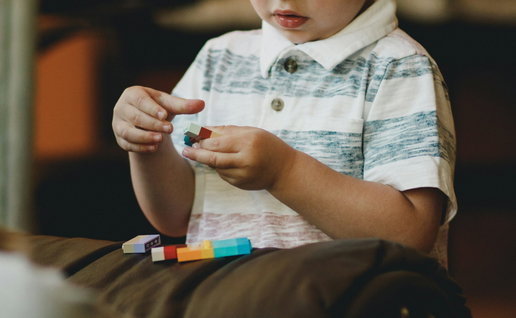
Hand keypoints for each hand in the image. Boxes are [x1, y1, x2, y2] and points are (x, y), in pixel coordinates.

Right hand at [112, 86, 203, 151]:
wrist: (146, 122)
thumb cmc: (158, 109)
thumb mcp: (170, 105)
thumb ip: (184, 105)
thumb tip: (202, 104)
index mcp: (132, 94)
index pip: (141, 101)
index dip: (152, 108)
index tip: (165, 115)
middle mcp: (121, 108)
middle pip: (135, 117)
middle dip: (152, 124)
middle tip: (169, 129)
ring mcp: (118, 124)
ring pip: (128, 132)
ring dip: (144, 137)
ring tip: (160, 140)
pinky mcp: (119, 138)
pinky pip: (127, 144)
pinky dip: (141, 147)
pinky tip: (154, 148)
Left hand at [182, 126, 297, 190]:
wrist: (284, 170)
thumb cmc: (267, 146)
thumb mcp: (251, 132)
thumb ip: (227, 130)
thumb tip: (203, 130)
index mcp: (248, 142)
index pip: (217, 142)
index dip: (202, 140)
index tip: (191, 136)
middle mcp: (246, 160)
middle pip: (213, 158)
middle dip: (197, 153)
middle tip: (187, 149)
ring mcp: (243, 174)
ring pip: (216, 167)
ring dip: (208, 160)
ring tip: (203, 152)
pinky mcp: (241, 184)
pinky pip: (223, 174)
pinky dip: (219, 167)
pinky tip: (223, 161)